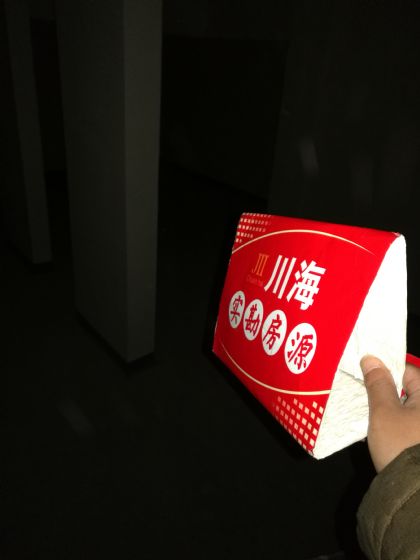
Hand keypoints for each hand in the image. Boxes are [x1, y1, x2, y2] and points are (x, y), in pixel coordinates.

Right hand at [360, 355, 419, 471]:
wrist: (414, 492)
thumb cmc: (400, 444)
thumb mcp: (383, 411)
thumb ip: (377, 383)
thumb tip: (371, 358)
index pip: (408, 371)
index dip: (385, 368)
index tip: (364, 370)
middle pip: (407, 390)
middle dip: (383, 389)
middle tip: (359, 388)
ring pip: (404, 409)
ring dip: (386, 408)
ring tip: (363, 409)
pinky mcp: (419, 445)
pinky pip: (406, 426)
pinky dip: (392, 425)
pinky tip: (376, 431)